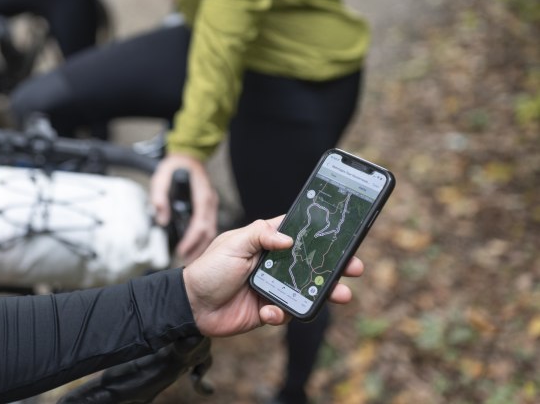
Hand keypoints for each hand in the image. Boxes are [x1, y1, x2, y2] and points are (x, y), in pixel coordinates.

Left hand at [150, 153, 217, 262]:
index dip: (192, 239)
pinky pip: (209, 226)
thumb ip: (160, 198)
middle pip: (208, 230)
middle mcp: (209, 201)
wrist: (188, 157)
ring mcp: (211, 204)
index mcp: (201, 195)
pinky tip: (195, 246)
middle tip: (185, 259)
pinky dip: (203, 239)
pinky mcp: (208, 207)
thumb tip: (162, 220)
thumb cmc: (175, 166)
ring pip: (211, 230)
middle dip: (198, 248)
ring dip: (202, 246)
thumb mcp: (161, 178)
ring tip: (189, 258)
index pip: (200, 223)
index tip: (182, 250)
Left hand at [183, 217, 364, 336]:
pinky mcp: (268, 309)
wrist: (192, 306)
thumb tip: (288, 238)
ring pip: (305, 289)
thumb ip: (259, 236)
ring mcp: (272, 286)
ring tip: (340, 295)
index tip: (343, 233)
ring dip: (323, 293)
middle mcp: (272, 263)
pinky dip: (282, 313)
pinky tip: (269, 311)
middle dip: (334, 266)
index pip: (297, 232)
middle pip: (310, 263)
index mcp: (264, 242)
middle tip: (355, 268)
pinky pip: (286, 312)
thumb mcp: (233, 244)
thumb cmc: (209, 269)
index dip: (319, 233)